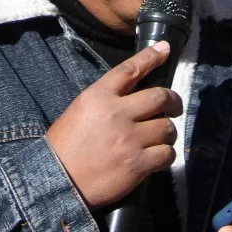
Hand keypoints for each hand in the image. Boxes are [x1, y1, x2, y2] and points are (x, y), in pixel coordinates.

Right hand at [46, 42, 181, 208]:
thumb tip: (134, 92)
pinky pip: (167, 154)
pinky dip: (166, 155)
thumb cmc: (65, 146)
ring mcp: (130, 140)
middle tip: (173, 108)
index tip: (165, 49)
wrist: (57, 182)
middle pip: (160, 97)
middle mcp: (117, 113)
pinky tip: (158, 157)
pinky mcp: (138, 164)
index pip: (130, 69)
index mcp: (99, 96)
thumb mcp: (80, 110)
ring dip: (167, 133)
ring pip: (167, 127)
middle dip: (172, 101)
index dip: (151, 57)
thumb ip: (106, 99)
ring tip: (160, 138)